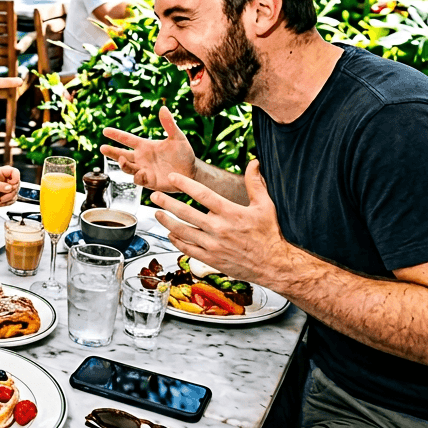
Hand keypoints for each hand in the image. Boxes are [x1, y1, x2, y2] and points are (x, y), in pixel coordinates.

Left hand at [0, 166, 19, 208]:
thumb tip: (9, 187)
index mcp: (1, 173)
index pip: (15, 172)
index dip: (16, 178)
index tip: (11, 185)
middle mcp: (5, 180)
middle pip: (17, 184)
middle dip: (10, 192)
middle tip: (1, 195)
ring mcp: (7, 188)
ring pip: (16, 193)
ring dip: (8, 198)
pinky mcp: (7, 196)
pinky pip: (13, 200)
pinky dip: (7, 203)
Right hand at [101, 107, 195, 193]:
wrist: (192, 172)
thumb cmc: (183, 154)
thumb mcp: (177, 137)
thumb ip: (169, 124)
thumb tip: (163, 108)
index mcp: (145, 146)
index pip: (127, 139)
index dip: (116, 135)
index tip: (105, 130)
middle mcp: (141, 158)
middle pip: (121, 155)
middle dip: (111, 152)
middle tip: (102, 148)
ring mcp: (144, 170)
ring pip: (127, 168)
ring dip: (123, 164)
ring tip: (123, 159)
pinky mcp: (149, 182)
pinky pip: (138, 180)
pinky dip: (138, 176)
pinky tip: (141, 172)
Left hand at [148, 160, 294, 288]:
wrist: (274, 265)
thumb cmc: (269, 234)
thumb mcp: (265, 206)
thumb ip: (256, 183)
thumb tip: (254, 162)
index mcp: (231, 213)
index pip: (202, 195)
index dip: (185, 184)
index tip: (172, 177)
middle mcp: (219, 229)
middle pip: (186, 213)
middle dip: (167, 202)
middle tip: (154, 195)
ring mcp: (213, 245)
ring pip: (182, 232)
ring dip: (167, 221)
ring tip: (157, 213)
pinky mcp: (211, 259)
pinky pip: (188, 249)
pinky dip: (176, 240)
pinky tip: (170, 233)